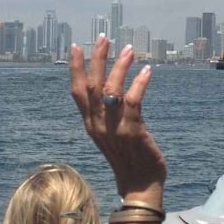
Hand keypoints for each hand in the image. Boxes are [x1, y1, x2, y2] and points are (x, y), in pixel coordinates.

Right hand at [70, 35, 165, 201]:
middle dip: (97, 59)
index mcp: (90, 123)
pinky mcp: (132, 131)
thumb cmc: (128, 158)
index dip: (76, 68)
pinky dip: (139, 83)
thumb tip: (109, 90)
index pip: (77, 91)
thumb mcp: (109, 134)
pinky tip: (147, 70)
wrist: (139, 185)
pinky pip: (133, 101)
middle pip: (92, 85)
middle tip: (104, 38)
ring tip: (129, 49)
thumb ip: (105, 114)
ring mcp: (114, 128)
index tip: (76, 46)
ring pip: (111, 90)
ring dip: (119, 67)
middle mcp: (97, 124)